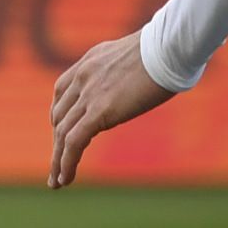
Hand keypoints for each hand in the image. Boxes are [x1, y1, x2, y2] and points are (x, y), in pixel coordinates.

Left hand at [48, 30, 175, 187]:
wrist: (170, 46)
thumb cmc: (169, 48)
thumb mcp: (140, 55)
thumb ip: (131, 69)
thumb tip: (145, 78)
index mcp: (91, 60)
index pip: (62, 90)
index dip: (59, 113)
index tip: (62, 130)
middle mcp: (84, 76)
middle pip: (59, 115)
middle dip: (57, 141)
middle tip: (57, 162)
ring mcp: (89, 94)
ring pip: (62, 133)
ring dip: (57, 159)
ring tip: (57, 181)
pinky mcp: (99, 111)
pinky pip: (74, 142)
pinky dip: (66, 163)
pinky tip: (65, 179)